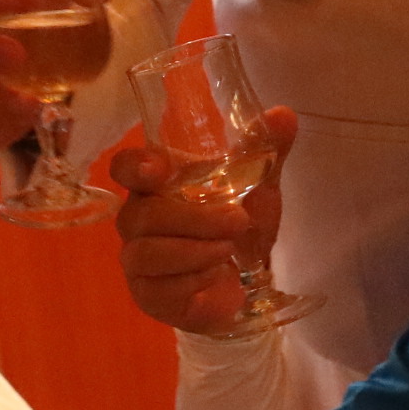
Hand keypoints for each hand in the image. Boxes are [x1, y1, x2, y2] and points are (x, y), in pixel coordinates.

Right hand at [108, 106, 296, 334]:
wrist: (246, 285)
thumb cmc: (238, 229)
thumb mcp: (258, 188)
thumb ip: (267, 151)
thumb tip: (284, 115)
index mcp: (156, 185)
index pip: (124, 167)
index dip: (134, 166)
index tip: (160, 170)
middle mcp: (137, 219)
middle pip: (143, 214)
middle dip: (194, 218)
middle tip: (238, 220)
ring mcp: (137, 259)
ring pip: (148, 251)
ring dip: (196, 250)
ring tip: (229, 249)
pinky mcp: (148, 294)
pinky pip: (161, 287)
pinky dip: (195, 280)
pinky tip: (217, 276)